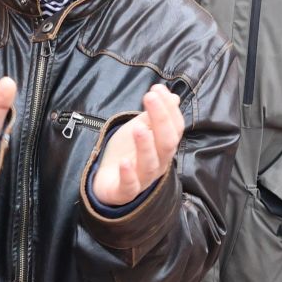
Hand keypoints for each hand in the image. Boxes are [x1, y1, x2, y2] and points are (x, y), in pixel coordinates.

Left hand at [92, 85, 184, 206]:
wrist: (107, 181)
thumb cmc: (126, 153)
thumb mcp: (138, 129)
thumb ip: (153, 115)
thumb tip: (173, 97)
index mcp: (163, 147)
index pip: (175, 128)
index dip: (168, 108)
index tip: (157, 89)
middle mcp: (158, 163)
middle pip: (166, 143)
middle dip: (160, 119)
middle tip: (150, 98)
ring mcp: (143, 179)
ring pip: (150, 164)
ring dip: (145, 145)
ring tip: (138, 128)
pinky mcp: (125, 192)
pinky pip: (130, 186)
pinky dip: (128, 174)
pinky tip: (124, 162)